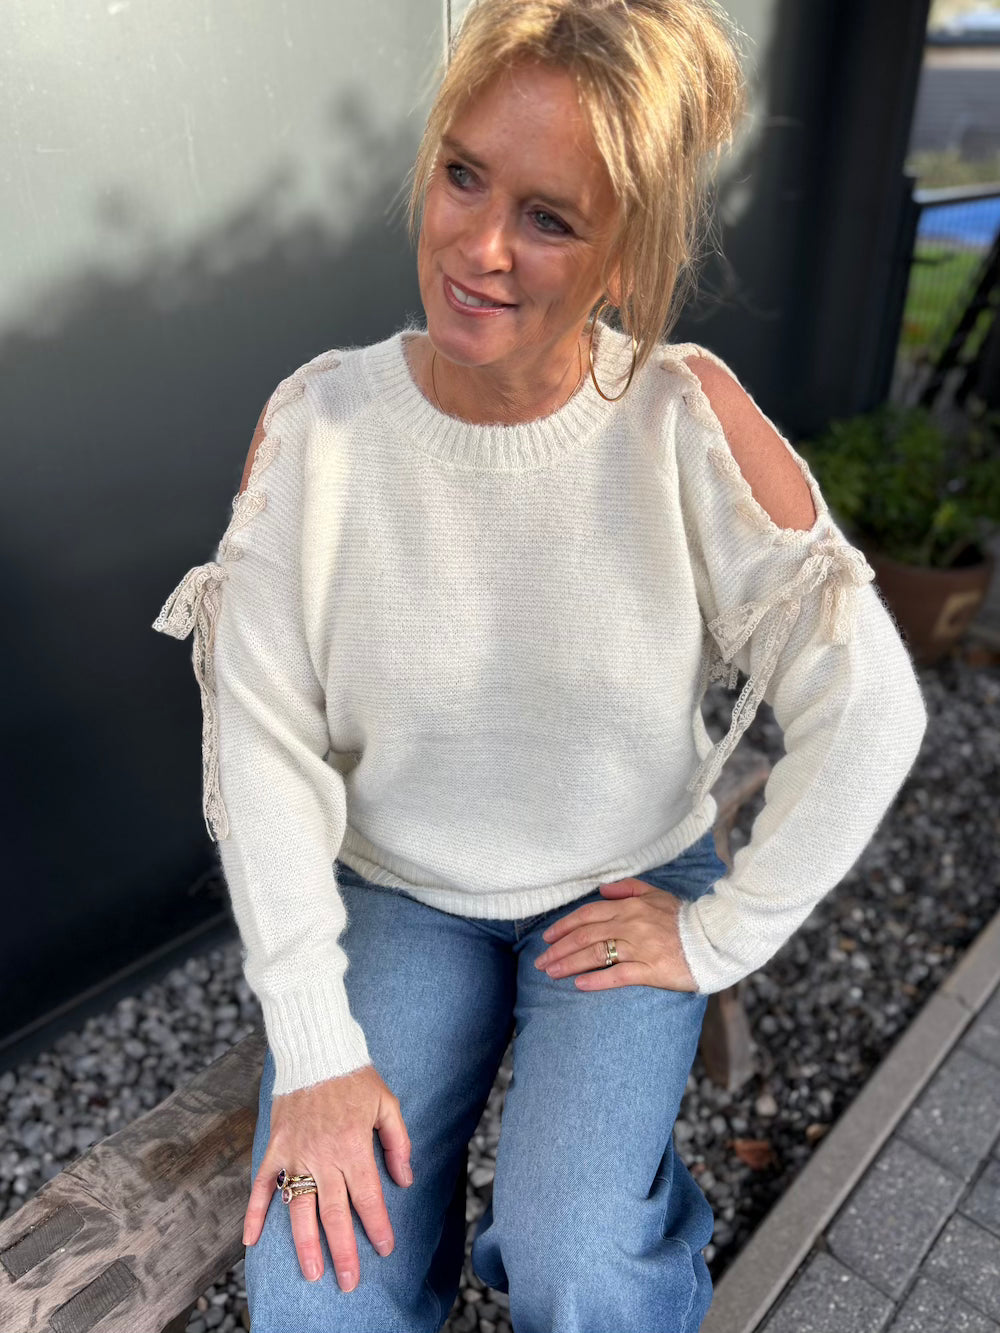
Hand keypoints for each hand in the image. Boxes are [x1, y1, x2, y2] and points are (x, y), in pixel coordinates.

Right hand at [242, 1064, 412, 1292]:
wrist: (315, 1049)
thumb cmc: (354, 1077)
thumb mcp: (387, 1103)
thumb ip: (397, 1142)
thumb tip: (405, 1179)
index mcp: (353, 1146)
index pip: (368, 1196)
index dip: (378, 1225)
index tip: (385, 1248)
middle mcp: (323, 1156)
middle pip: (334, 1213)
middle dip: (343, 1250)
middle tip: (348, 1281)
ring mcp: (295, 1154)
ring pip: (299, 1208)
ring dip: (305, 1244)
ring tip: (312, 1272)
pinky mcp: (275, 1148)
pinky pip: (261, 1185)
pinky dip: (254, 1213)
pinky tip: (251, 1240)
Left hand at [534, 877, 698, 991]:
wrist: (714, 938)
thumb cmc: (683, 917)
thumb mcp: (656, 894)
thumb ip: (628, 889)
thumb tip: (602, 891)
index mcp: (630, 907)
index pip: (588, 915)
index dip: (564, 926)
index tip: (548, 938)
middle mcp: (631, 925)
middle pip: (586, 935)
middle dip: (560, 948)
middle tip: (541, 961)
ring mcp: (640, 948)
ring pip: (597, 954)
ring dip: (570, 963)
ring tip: (552, 973)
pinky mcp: (651, 970)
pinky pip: (618, 975)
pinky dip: (597, 980)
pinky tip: (580, 985)